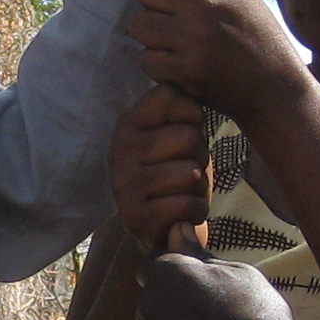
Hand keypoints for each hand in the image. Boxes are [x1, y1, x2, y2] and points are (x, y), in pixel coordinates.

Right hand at [111, 86, 209, 254]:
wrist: (166, 232)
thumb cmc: (179, 177)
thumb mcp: (182, 136)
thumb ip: (184, 110)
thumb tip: (191, 87)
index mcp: (128, 123)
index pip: (171, 95)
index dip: (194, 116)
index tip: (185, 136)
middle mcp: (119, 149)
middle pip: (188, 136)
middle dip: (200, 157)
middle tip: (187, 172)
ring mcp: (123, 184)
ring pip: (189, 172)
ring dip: (199, 188)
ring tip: (183, 193)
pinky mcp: (134, 217)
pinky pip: (185, 204)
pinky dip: (195, 211)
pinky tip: (182, 214)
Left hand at [129, 0, 307, 118]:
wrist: (276, 88)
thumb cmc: (256, 33)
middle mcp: (204, 1)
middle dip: (149, 0)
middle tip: (169, 13)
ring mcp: (194, 36)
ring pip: (138, 24)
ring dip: (151, 35)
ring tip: (175, 39)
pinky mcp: (187, 70)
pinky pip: (146, 59)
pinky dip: (159, 64)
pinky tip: (181, 62)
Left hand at [137, 250, 315, 319]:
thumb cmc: (256, 310)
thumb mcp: (234, 271)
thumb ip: (197, 254)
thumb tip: (177, 227)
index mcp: (166, 270)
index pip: (151, 268)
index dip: (171, 280)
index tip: (193, 293)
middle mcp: (147, 301)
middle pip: (150, 306)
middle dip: (170, 314)